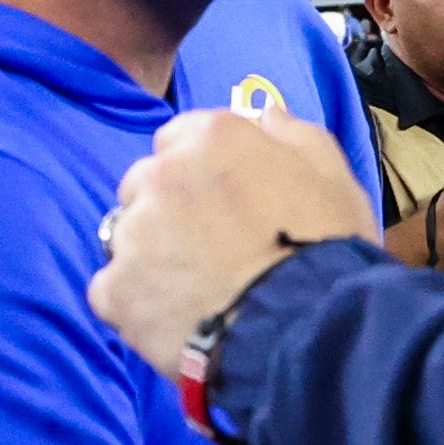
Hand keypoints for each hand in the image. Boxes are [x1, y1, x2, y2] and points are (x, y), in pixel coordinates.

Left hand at [89, 107, 386, 373]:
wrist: (308, 331)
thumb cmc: (327, 251)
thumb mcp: (332, 178)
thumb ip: (293, 136)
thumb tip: (264, 114)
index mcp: (213, 138)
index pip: (178, 139)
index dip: (199, 172)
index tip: (221, 203)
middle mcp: (163, 174)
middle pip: (145, 185)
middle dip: (168, 210)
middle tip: (208, 250)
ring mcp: (134, 233)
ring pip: (126, 237)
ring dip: (151, 257)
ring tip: (194, 291)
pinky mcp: (116, 290)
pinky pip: (111, 291)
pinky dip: (135, 305)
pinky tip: (173, 320)